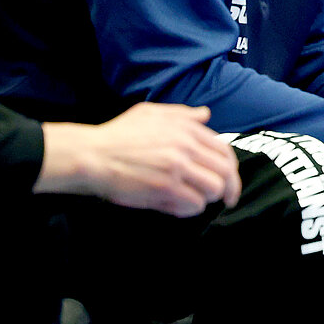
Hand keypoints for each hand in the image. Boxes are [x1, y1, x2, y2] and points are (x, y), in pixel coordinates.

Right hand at [41, 102, 241, 216]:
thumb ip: (181, 114)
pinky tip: (176, 206)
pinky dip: (189, 209)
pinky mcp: (165, 187)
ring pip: (213, 189)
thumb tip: (205, 114)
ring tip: (191, 199)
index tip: (230, 182)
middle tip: (225, 200)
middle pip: (225, 172)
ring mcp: (176, 167)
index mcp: (185, 128)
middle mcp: (185, 146)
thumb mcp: (149, 114)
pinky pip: (194, 204)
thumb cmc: (118, 135)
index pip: (224, 150)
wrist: (92, 154)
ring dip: (206, 198)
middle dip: (228, 188)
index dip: (231, 169)